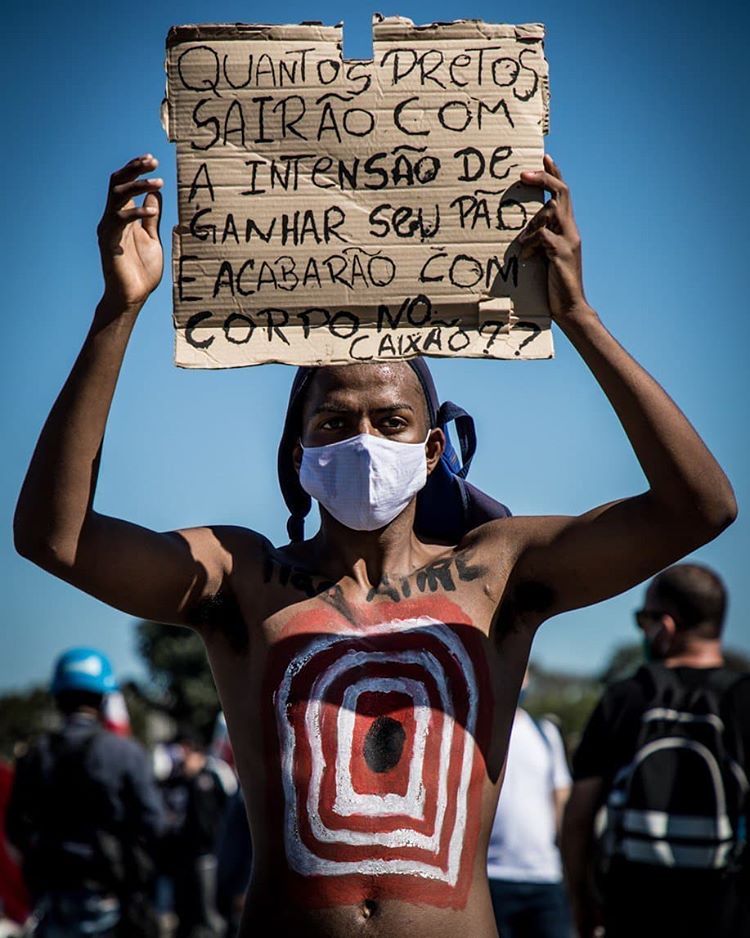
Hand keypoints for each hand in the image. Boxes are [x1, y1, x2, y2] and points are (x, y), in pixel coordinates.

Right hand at [97, 154, 163, 309]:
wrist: (132, 297)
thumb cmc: (142, 271)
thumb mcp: (152, 238)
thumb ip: (151, 217)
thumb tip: (155, 194)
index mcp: (123, 217)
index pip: (124, 184)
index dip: (135, 169)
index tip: (152, 159)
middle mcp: (113, 219)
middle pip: (117, 182)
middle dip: (133, 168)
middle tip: (152, 161)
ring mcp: (109, 229)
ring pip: (116, 196)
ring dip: (136, 185)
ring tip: (157, 182)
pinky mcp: (109, 242)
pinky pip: (120, 220)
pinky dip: (136, 212)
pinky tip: (151, 211)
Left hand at [518, 155, 588, 321]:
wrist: (569, 307)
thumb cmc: (553, 284)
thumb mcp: (546, 256)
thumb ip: (540, 240)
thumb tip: (523, 232)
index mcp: (568, 228)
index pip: (563, 194)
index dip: (554, 174)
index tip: (544, 157)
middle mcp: (572, 230)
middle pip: (561, 193)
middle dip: (543, 179)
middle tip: (522, 175)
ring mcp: (569, 241)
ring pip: (552, 211)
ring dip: (532, 223)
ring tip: (522, 242)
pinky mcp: (562, 254)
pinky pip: (544, 236)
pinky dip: (530, 243)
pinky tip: (525, 256)